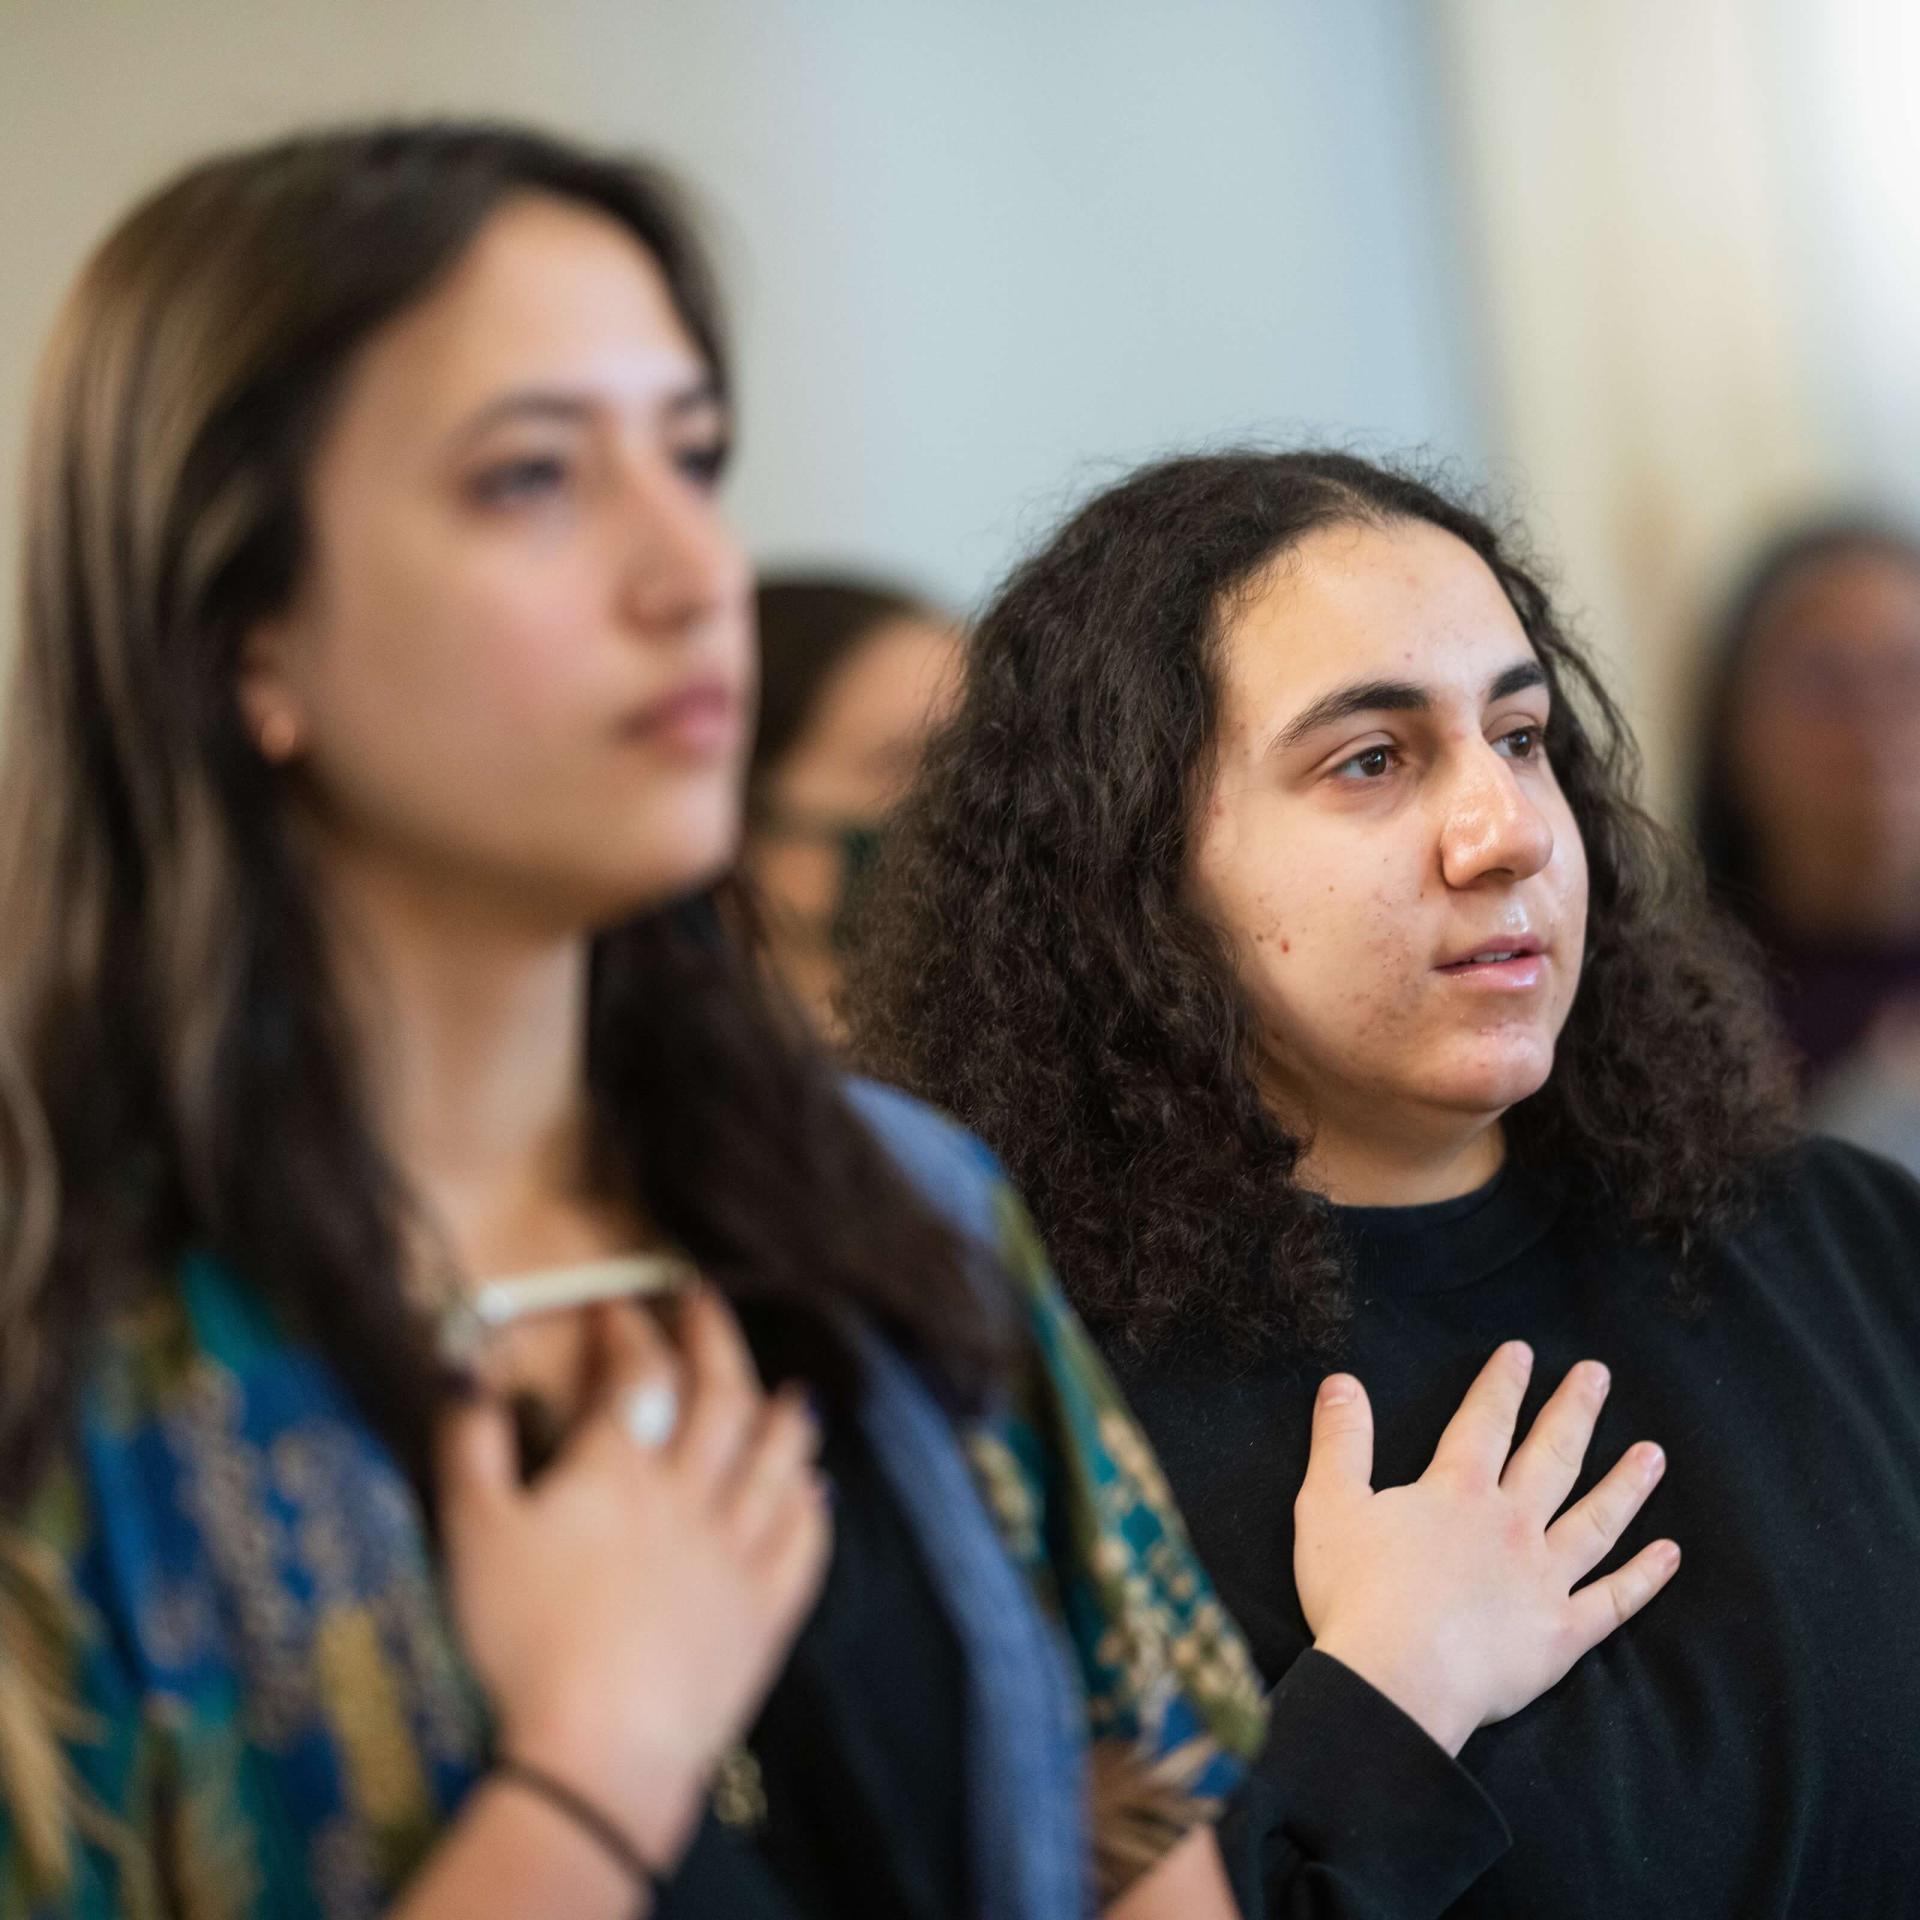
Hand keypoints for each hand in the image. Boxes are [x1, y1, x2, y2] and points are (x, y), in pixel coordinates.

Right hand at [438, 1289, 829, 1867]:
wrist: (598, 1752)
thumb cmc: (525, 1642)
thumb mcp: (472, 1535)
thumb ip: (471, 1447)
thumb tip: (470, 1377)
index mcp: (618, 1472)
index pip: (635, 1374)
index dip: (627, 1330)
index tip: (618, 1305)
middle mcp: (689, 1497)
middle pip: (719, 1397)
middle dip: (714, 1339)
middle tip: (706, 1303)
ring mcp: (736, 1555)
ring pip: (775, 1463)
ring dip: (783, 1419)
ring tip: (789, 1391)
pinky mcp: (764, 1615)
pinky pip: (803, 1547)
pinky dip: (811, 1511)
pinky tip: (814, 1492)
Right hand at [1293, 1340, 1678, 1755]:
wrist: (1396, 1682)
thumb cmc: (1356, 1594)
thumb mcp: (1328, 1505)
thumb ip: (1341, 1442)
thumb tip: (1343, 1381)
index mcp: (1456, 1493)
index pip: (1483, 1423)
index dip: (1502, 1385)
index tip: (1523, 1352)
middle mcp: (1510, 1525)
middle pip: (1550, 1458)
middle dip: (1574, 1413)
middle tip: (1599, 1375)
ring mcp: (1543, 1579)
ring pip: (1595, 1521)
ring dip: (1625, 1485)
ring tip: (1654, 1453)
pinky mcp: (1561, 1634)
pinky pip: (1612, 1601)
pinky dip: (1643, 1578)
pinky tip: (1669, 1555)